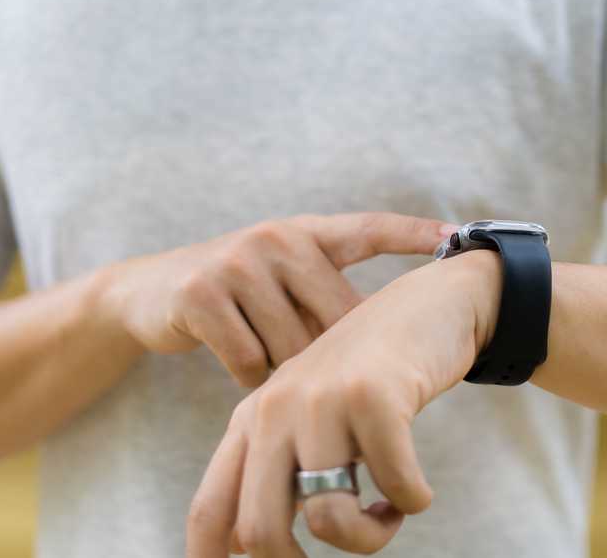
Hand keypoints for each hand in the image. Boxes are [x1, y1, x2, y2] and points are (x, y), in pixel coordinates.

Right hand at [99, 212, 455, 387]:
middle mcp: (277, 239)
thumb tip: (383, 340)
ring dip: (284, 369)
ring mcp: (239, 262)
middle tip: (309, 365)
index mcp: (305, 235)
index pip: (368, 229)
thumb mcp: (281, 283)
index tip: (460, 235)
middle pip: (336, 319)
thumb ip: (325, 299)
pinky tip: (236, 363)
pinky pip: (250, 361)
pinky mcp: (204, 294)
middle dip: (327, 355)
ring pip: (293, 347)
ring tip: (264, 354)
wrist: (147, 293)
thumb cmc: (235, 298)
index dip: (413, 233)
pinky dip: (249, 377)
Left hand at [186, 249, 501, 557]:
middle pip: (260, 532)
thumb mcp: (313, 415)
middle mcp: (275, 409)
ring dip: (369, 537)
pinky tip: (418, 488)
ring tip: (389, 513)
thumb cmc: (372, 375)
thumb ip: (278, 470)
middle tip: (347, 543)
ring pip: (329, 520)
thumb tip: (246, 547)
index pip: (209, 510)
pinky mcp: (373, 397)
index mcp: (253, 420)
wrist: (429, 304)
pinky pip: (394, 488)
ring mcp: (321, 401)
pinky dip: (412, 501)